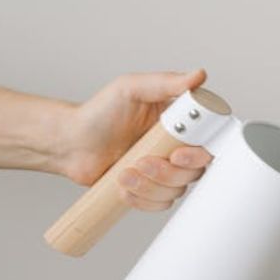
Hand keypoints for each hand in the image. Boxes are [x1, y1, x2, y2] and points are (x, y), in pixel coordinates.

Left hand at [57, 69, 213, 210]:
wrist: (69, 143)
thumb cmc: (98, 113)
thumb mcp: (131, 89)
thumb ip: (167, 82)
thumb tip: (198, 76)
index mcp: (180, 125)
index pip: (210, 143)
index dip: (200, 154)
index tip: (178, 154)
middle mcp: (177, 148)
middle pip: (197, 171)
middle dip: (168, 171)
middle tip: (143, 161)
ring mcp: (165, 170)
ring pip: (178, 189)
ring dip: (150, 185)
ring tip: (125, 171)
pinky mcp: (151, 189)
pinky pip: (161, 203)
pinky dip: (142, 198)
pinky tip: (124, 183)